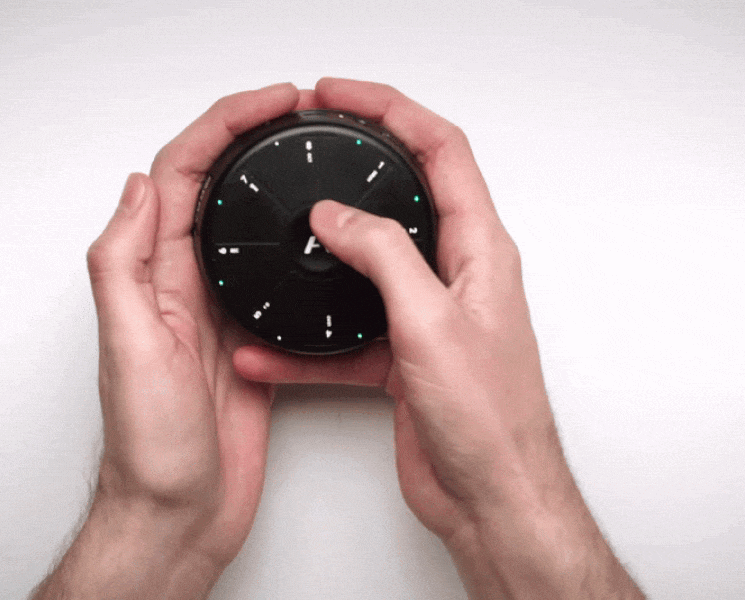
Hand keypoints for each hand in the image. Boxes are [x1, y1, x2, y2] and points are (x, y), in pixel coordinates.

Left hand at [33, 83, 315, 599]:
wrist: (182, 511)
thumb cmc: (153, 446)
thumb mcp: (130, 346)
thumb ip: (125, 264)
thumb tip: (140, 186)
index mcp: (156, 277)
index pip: (183, 176)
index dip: (222, 127)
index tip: (269, 103)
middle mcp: (184, 287)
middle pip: (215, 187)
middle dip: (251, 136)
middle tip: (293, 109)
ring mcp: (219, 312)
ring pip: (245, 229)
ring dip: (271, 183)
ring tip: (306, 154)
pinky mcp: (250, 342)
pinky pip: (268, 280)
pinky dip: (290, 248)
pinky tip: (316, 240)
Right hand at [234, 78, 645, 598]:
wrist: (490, 497)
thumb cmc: (489, 420)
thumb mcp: (432, 324)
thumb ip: (384, 257)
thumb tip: (338, 215)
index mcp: (479, 251)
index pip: (442, 151)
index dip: (393, 112)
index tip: (342, 96)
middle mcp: (456, 275)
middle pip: (407, 193)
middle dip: (360, 160)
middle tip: (317, 138)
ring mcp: (427, 314)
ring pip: (370, 262)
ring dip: (328, 250)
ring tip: (289, 232)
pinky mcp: (402, 354)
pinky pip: (349, 331)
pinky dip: (311, 339)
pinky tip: (272, 349)